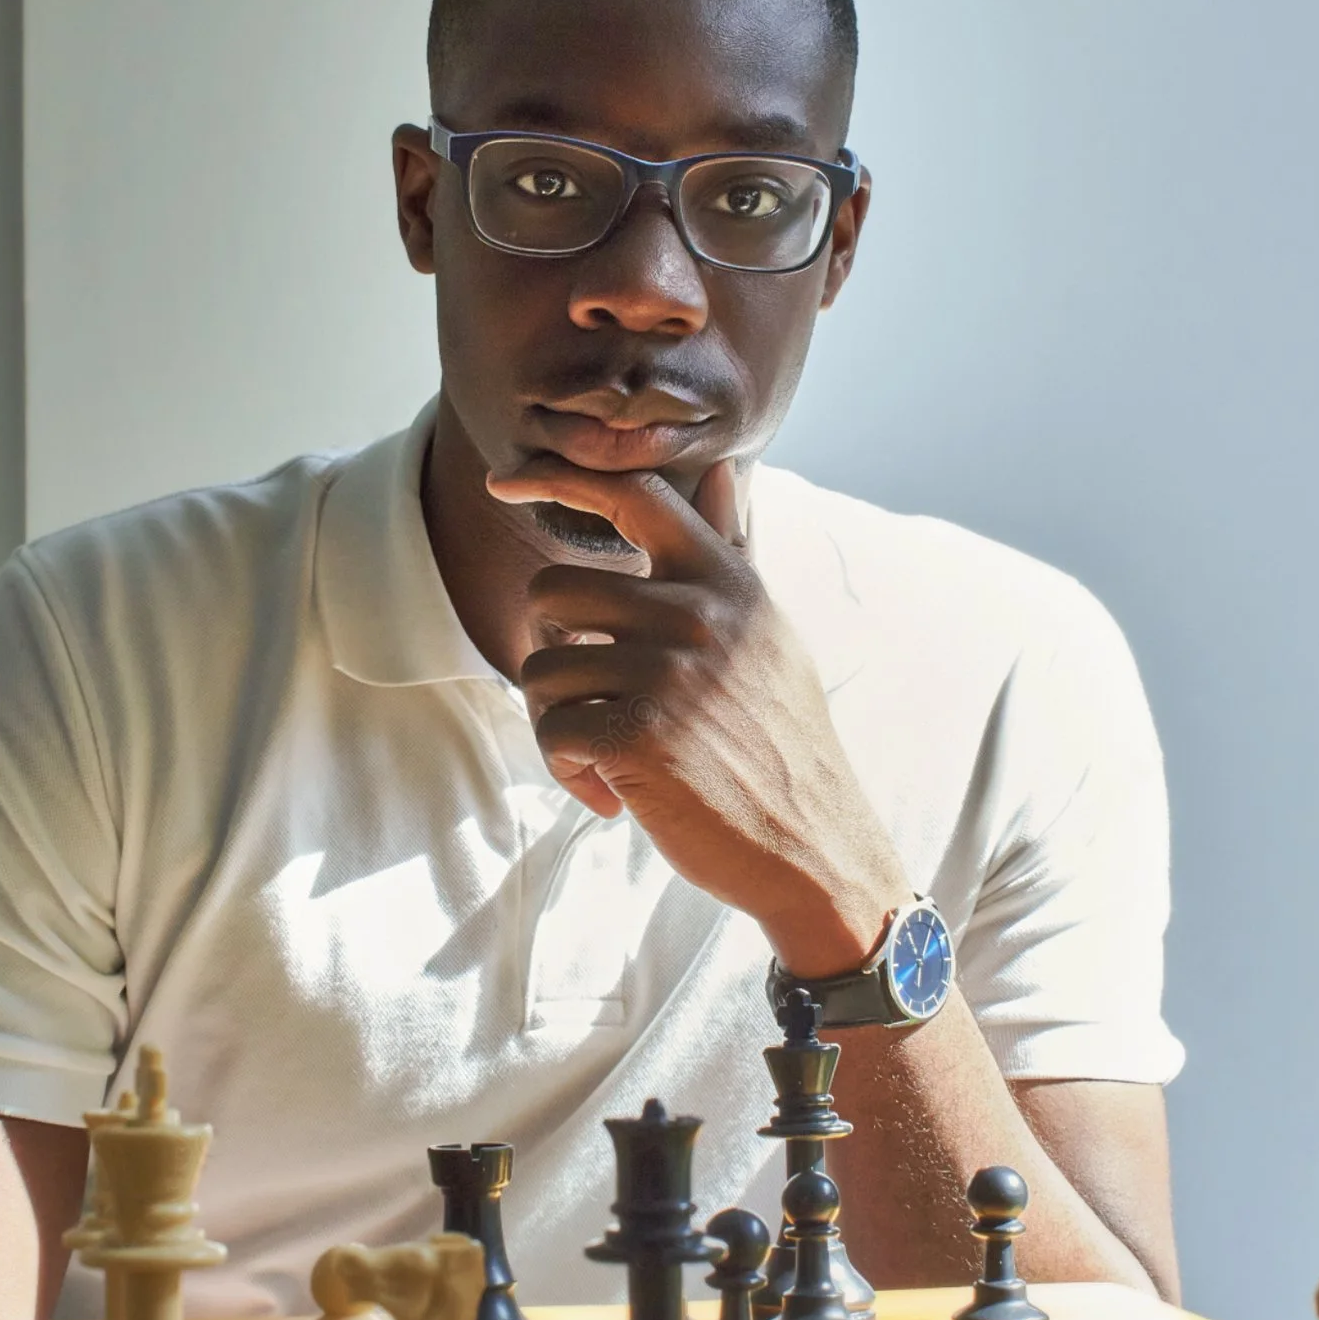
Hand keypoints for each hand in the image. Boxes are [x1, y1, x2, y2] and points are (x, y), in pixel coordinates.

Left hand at [485, 457, 911, 976]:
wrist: (813, 846)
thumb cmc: (777, 741)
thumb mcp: (768, 634)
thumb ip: (731, 554)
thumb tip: (720, 472)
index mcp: (727, 583)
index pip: (634, 495)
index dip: (558, 478)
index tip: (505, 484)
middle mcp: (699, 615)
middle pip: (552, 593)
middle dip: (556, 653)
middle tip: (593, 702)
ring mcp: (669, 674)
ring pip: (541, 670)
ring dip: (560, 722)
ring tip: (614, 756)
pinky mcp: (639, 738)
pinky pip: (551, 731)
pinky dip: (568, 769)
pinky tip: (614, 794)